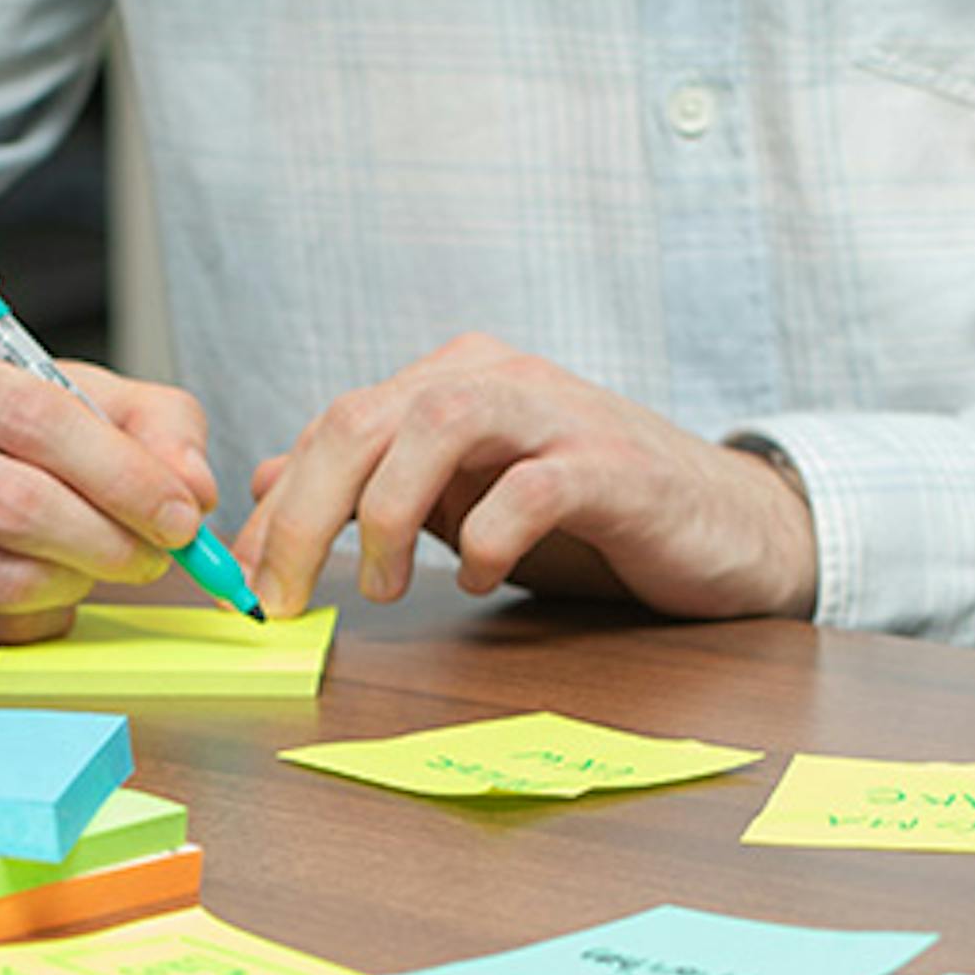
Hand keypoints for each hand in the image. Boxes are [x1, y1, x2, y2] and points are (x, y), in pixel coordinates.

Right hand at [0, 330, 218, 648]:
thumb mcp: (59, 391)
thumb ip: (149, 422)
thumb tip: (195, 488)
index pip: (39, 420)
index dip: (126, 476)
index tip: (182, 514)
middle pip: (22, 507)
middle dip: (113, 541)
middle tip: (156, 553)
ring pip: (7, 577)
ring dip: (81, 582)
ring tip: (97, 561)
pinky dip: (40, 615)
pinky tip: (42, 585)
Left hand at [232, 334, 817, 621]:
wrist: (728, 525)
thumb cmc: (593, 516)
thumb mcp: (466, 498)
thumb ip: (377, 483)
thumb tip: (274, 477)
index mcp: (455, 380)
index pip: (337, 423)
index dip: (281, 504)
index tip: (247, 579)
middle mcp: (499, 379)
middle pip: (367, 417)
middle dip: (308, 512)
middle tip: (287, 595)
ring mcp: (559, 416)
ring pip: (438, 426)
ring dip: (387, 513)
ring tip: (382, 587)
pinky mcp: (614, 469)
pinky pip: (531, 488)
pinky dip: (489, 541)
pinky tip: (479, 582)